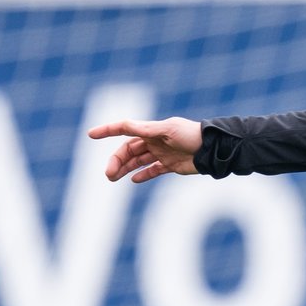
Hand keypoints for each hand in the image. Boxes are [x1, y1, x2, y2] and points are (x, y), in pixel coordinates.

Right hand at [87, 117, 204, 182]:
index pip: (124, 129)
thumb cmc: (192, 135)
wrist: (214, 149)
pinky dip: (143, 174)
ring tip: (113, 178)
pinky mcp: (171, 165)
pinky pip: (153, 170)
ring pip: (138, 161)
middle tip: (108, 174)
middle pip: (128, 150)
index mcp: (151, 130)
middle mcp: (154, 141)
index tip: (91, 134)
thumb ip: (147, 129)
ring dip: (125, 169)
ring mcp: (162, 153)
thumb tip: (126, 125)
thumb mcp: (168, 130)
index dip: (108, 130)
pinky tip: (133, 180)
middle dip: (117, 161)